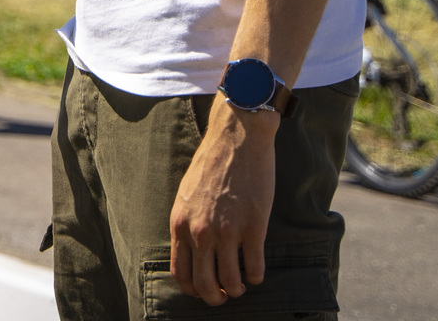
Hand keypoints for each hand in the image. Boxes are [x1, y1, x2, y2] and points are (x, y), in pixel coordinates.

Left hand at [169, 104, 277, 304]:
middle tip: (224, 296)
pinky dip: (256, 277)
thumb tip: (192, 250)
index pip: (180, 273)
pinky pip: (255, 268)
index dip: (192, 289)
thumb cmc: (211, 164)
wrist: (236, 140)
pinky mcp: (254, 228)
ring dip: (238, 288)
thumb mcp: (186, 195)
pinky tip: (257, 272)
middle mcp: (200, 232)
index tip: (203, 290)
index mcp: (180, 224)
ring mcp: (228, 232)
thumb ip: (187, 223)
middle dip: (215, 297)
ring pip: (231, 281)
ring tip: (242, 284)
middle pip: (204, 284)